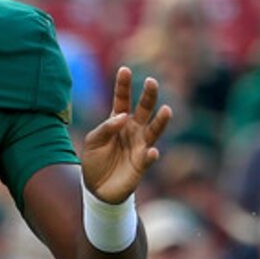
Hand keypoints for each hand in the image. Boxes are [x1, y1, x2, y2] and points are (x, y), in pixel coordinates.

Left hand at [81, 69, 172, 206]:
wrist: (97, 189)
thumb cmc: (95, 161)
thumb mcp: (93, 141)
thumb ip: (106, 128)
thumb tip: (123, 117)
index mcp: (118, 121)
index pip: (122, 99)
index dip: (123, 85)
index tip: (124, 69)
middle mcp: (133, 130)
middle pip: (144, 110)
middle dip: (148, 96)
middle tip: (151, 81)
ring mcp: (139, 146)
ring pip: (154, 130)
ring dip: (160, 121)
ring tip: (166, 110)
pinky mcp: (142, 164)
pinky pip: (149, 158)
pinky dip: (151, 155)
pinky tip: (151, 151)